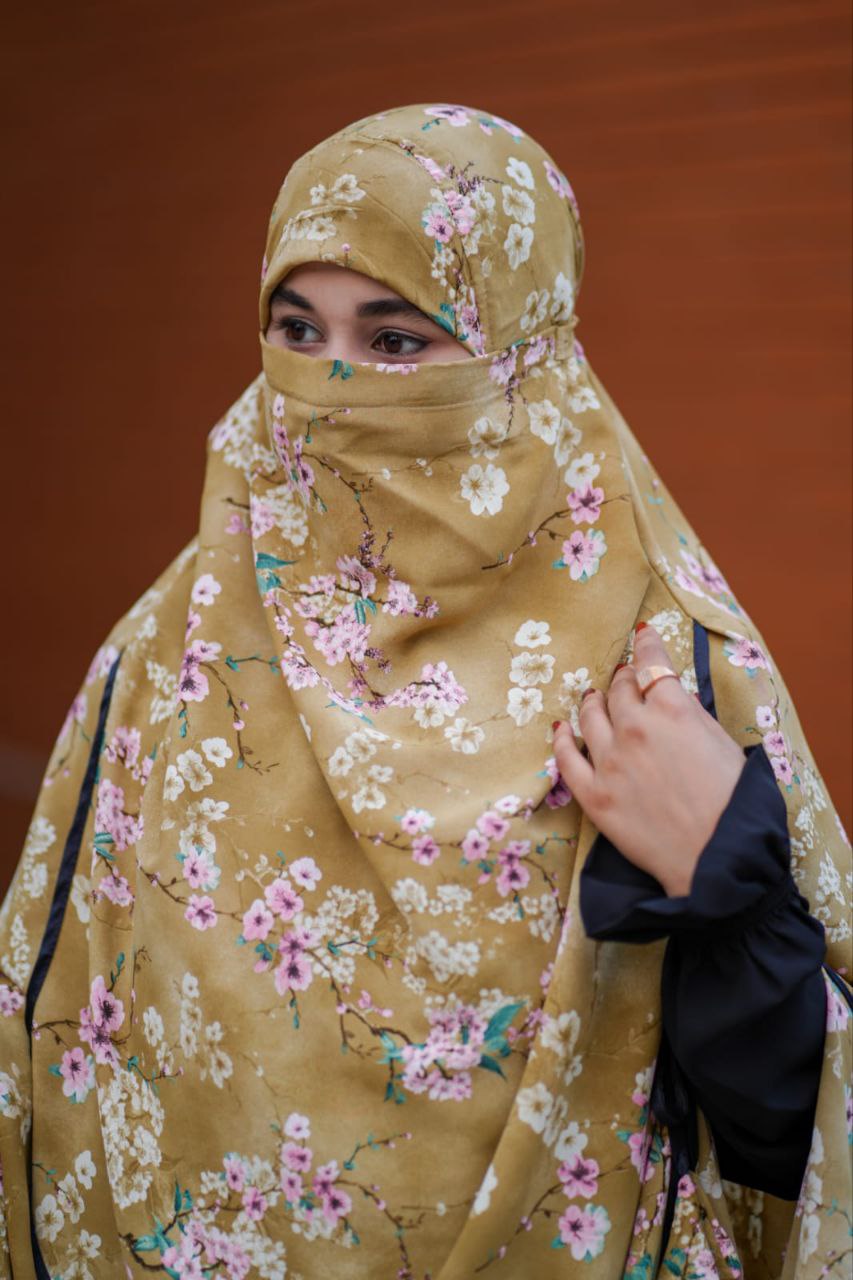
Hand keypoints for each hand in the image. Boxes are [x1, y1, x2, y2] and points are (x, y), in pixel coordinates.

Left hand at [553, 622, 746, 896]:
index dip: (646, 647)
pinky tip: (560, 730)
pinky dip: (562, 739)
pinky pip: (567, 759)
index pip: (652, 666)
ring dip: (592, 701)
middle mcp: (635, 728)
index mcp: (672, 711)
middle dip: (621, 678)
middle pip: (618, 690)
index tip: (641, 635)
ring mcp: (609, 762)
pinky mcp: (594, 795)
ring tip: (592, 696)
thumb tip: (677, 702)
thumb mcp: (725, 745)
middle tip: (622, 676)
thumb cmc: (734, 804)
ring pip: (590, 717)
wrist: (716, 858)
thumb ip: (694, 718)